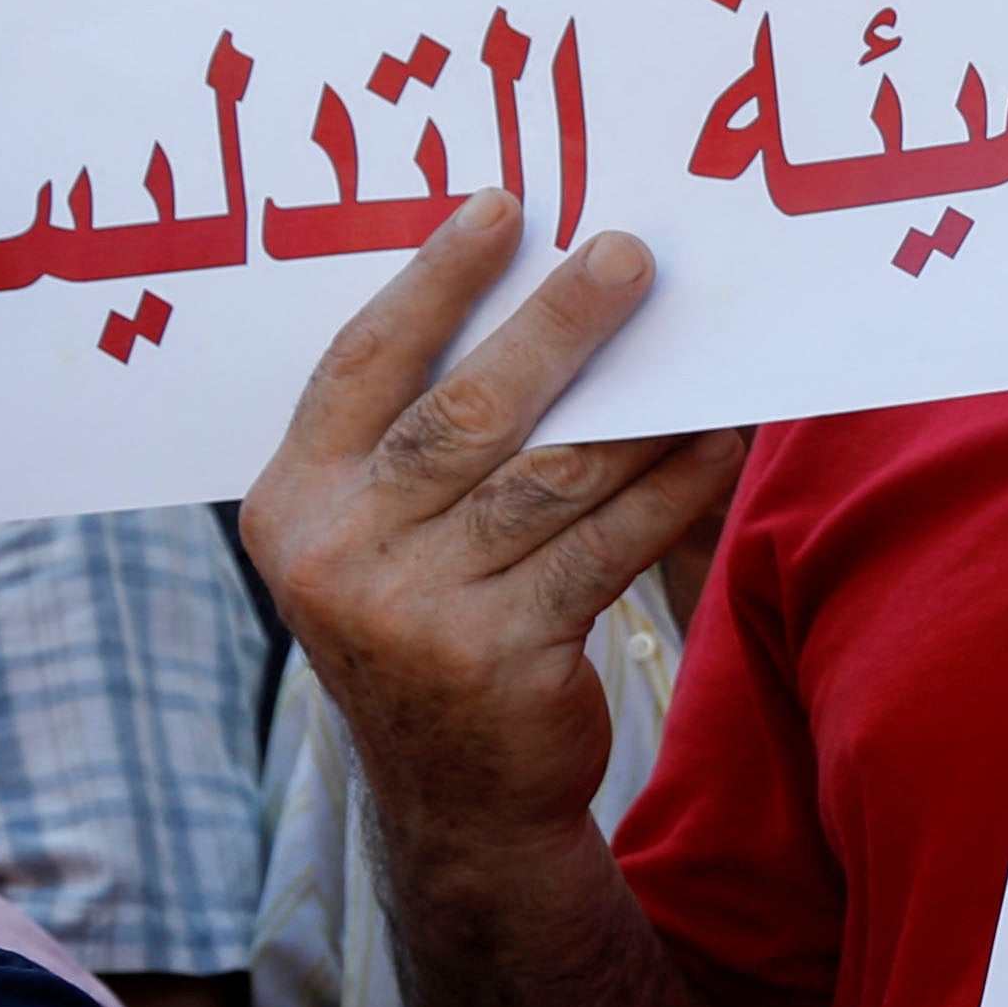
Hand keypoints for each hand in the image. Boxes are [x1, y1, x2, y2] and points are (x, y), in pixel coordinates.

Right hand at [242, 198, 744, 881]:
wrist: (457, 800)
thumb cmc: (435, 634)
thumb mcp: (383, 544)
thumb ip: (417, 450)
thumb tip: (546, 314)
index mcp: (289, 502)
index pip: (361, 364)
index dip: (432, 280)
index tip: (503, 206)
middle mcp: (335, 552)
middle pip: (462, 409)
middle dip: (555, 326)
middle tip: (628, 257)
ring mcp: (410, 608)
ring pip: (545, 478)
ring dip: (635, 410)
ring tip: (702, 352)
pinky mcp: (495, 655)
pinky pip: (600, 549)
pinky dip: (667, 492)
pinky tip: (717, 445)